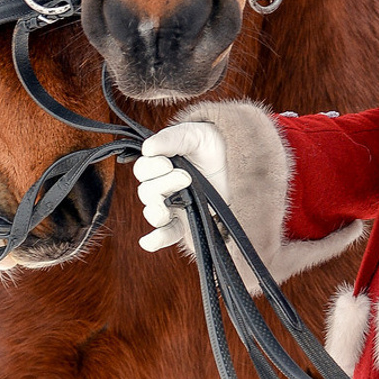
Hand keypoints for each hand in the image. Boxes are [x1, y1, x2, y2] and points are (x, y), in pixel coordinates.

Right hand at [133, 121, 227, 253]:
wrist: (235, 159)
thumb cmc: (210, 144)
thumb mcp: (192, 135)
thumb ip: (170, 139)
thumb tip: (148, 148)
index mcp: (158, 164)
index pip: (142, 170)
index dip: (152, 168)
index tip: (168, 163)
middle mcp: (161, 186)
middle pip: (146, 193)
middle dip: (163, 186)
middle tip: (186, 177)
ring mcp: (172, 205)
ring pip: (153, 213)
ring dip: (158, 211)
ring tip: (169, 207)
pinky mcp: (185, 222)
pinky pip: (165, 235)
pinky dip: (156, 240)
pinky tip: (149, 243)